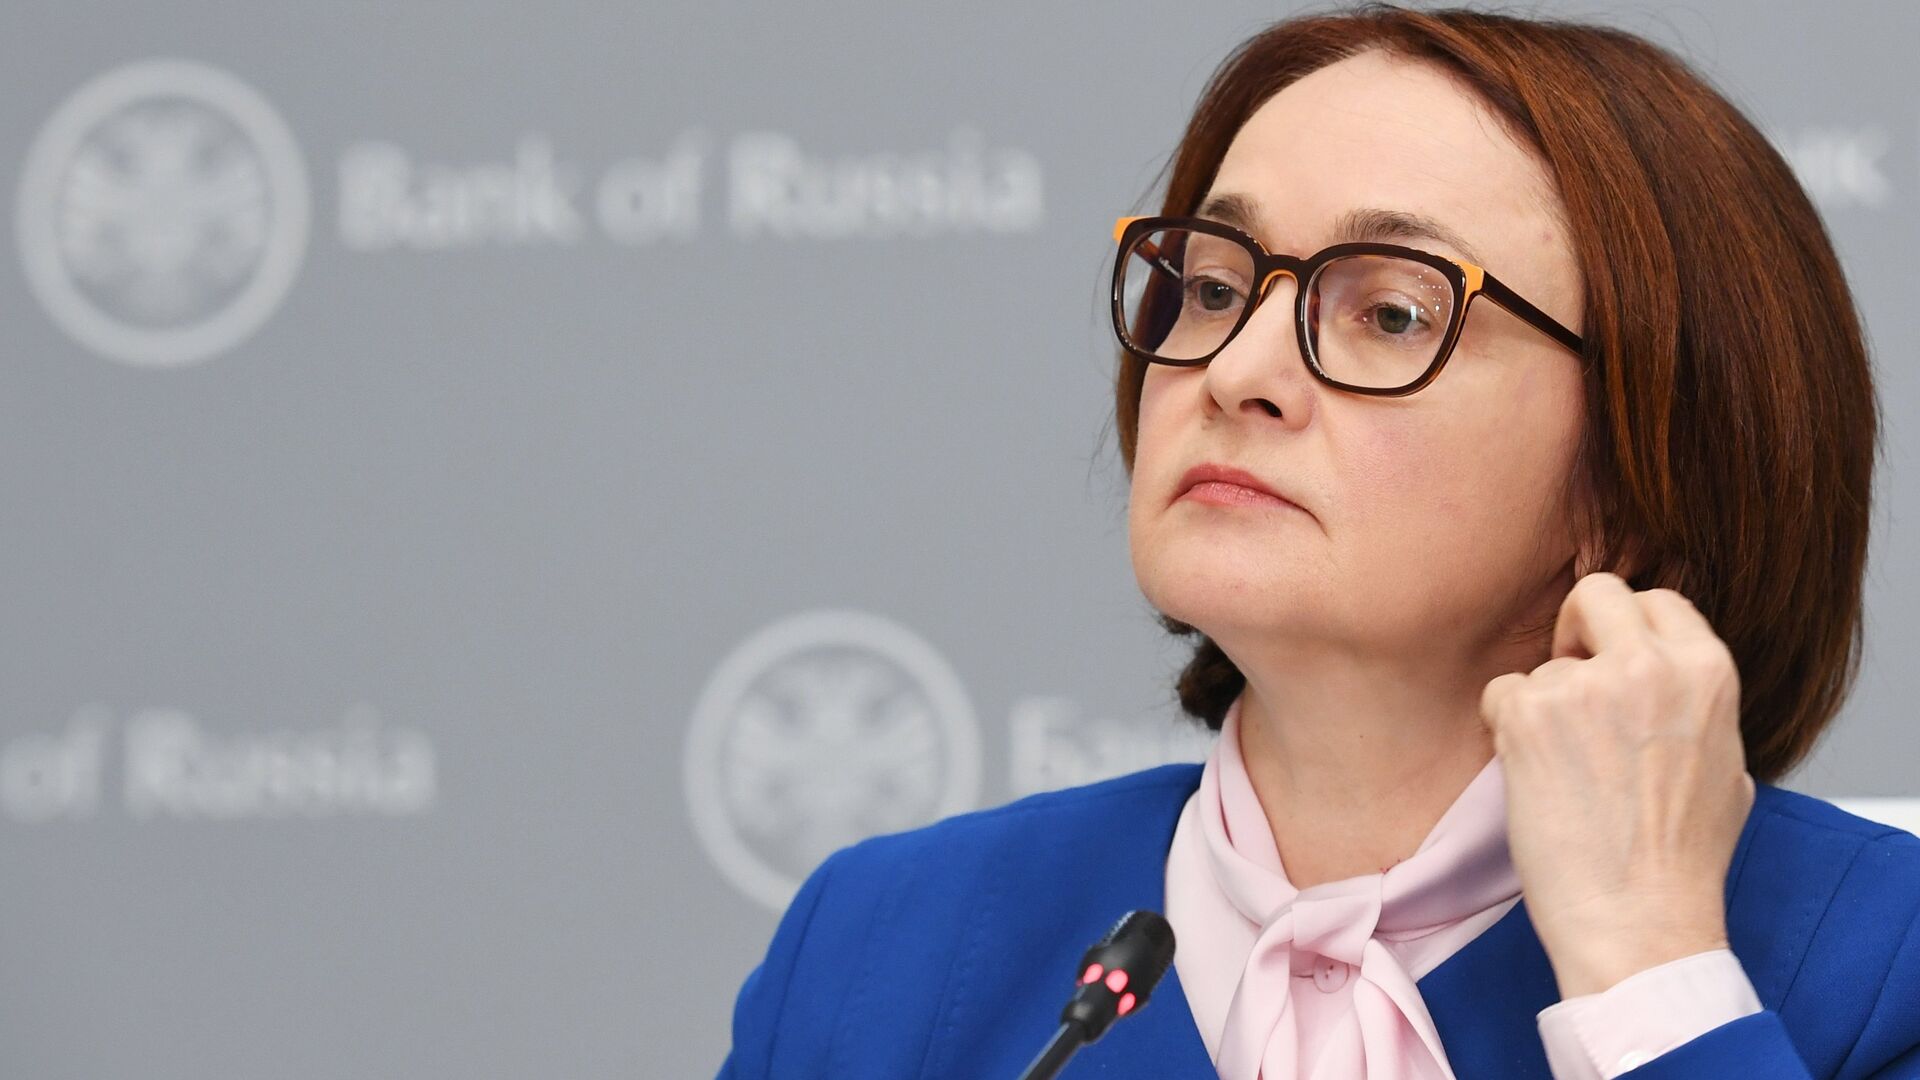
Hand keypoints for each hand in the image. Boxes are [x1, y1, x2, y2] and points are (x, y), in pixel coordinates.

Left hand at [1480, 571, 1755, 998]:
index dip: (1627, 632)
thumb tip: (1669, 676)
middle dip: (1576, 631)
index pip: (1659, 600)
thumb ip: (1695, 703)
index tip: (1611, 666)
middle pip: (1596, 593)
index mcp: (1709, 671)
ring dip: (1543, 709)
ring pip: (1542, 664)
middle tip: (1571, 686)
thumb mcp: (1725, 764)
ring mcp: (1585, 686)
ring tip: (1568, 776)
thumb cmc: (1680, 861)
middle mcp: (1650, 666)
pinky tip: (1535, 779)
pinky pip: (1500, 693)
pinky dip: (1505, 731)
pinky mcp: (1530, 714)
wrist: (1639, 921)